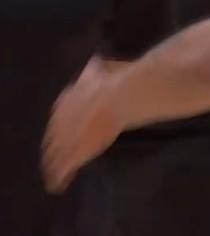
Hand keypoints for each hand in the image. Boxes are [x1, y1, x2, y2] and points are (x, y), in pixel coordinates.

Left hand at [42, 57, 123, 192]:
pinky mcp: (78, 152)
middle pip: (53, 135)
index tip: (61, 131)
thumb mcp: (104, 69)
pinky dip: (60, 176)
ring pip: (55, 153)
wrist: (121, 96)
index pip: (59, 114)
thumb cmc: (117, 81)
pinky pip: (65, 167)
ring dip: (52, 164)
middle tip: (52, 156)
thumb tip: (96, 63)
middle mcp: (63, 117)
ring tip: (51, 175)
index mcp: (68, 99)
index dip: (59, 125)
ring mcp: (69, 135)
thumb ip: (97, 71)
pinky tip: (58, 184)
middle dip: (52, 146)